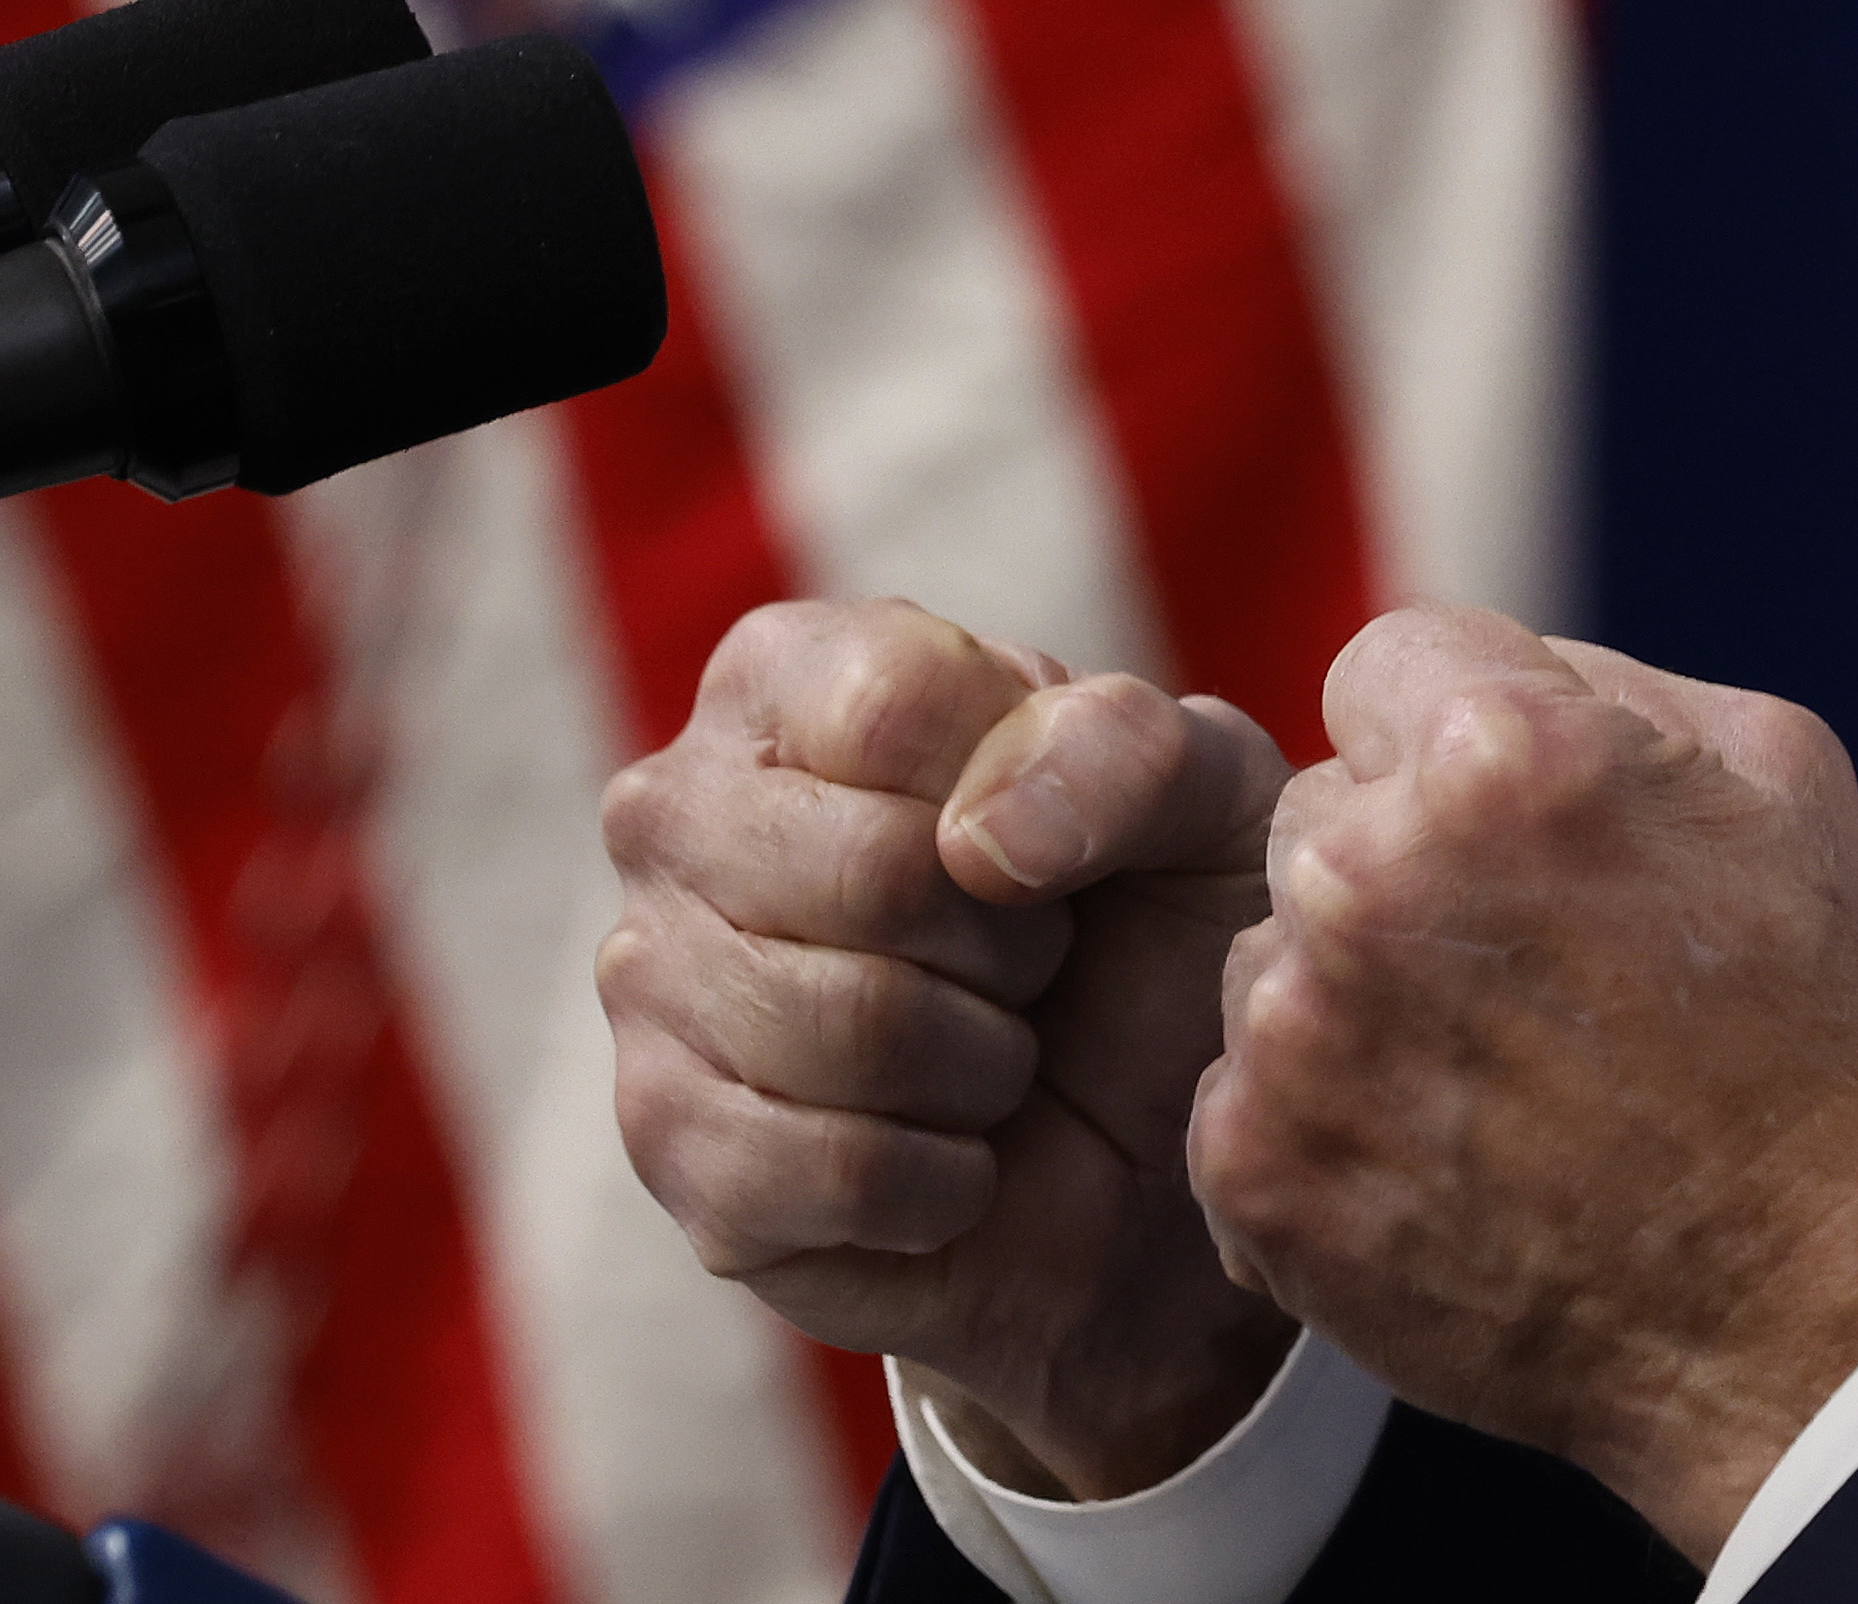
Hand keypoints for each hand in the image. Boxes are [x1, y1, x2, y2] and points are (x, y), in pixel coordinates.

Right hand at [597, 598, 1300, 1498]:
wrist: (1151, 1141)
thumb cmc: (1159, 920)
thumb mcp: (1209, 794)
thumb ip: (1125, 751)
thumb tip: (977, 841)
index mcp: (790, 675)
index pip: (891, 707)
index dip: (1022, 794)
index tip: (1058, 843)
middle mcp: (679, 809)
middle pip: (864, 872)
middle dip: (1011, 944)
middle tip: (1036, 965)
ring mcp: (648, 980)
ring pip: (844, 1028)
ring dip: (983, 1066)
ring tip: (995, 1052)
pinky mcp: (669, 1148)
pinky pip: (817, 1172)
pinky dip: (939, 1183)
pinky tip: (957, 1159)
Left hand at [1187, 606, 1857, 1560]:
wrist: (1805, 1315)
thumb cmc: (1813, 1034)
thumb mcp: (1776, 779)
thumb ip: (1604, 684)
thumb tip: (1488, 671)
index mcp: (1499, 754)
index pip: (1382, 666)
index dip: (1462, 743)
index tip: (1528, 834)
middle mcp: (1370, 875)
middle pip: (1321, 810)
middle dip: (1405, 870)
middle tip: (1526, 974)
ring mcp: (1298, 1032)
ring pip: (1275, 953)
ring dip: (1355, 998)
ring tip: (1497, 1084)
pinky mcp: (1257, 1171)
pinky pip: (1245, 1092)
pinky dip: (1325, 1127)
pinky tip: (1443, 1165)